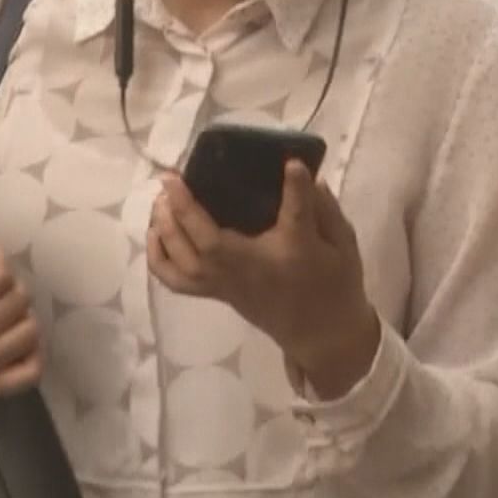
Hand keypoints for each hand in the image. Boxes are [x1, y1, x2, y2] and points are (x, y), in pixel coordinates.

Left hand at [148, 161, 380, 398]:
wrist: (322, 336)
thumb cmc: (334, 284)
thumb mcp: (342, 245)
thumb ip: (325, 210)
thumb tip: (303, 173)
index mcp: (294, 253)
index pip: (296, 217)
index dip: (295, 189)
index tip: (291, 162)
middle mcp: (252, 270)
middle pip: (210, 242)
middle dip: (184, 208)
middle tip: (171, 177)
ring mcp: (229, 285)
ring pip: (186, 262)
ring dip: (166, 229)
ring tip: (161, 200)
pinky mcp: (217, 293)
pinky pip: (177, 282)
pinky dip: (158, 258)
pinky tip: (155, 233)